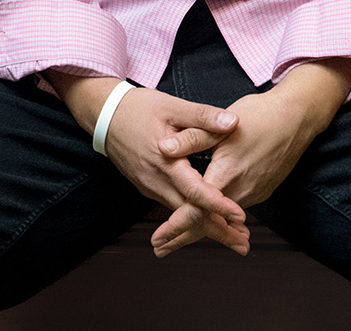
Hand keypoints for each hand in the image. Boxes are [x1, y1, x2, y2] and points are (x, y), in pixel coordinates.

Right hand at [47, 72, 248, 255]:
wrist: (106, 116)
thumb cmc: (140, 109)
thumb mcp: (173, 107)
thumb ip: (203, 116)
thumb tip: (232, 122)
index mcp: (166, 162)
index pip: (195, 192)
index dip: (218, 206)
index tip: (240, 217)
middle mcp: (157, 182)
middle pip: (190, 214)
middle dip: (217, 229)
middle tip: (244, 243)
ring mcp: (150, 187)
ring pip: (181, 214)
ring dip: (205, 225)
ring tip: (233, 235)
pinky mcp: (148, 187)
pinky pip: (172, 206)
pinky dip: (190, 216)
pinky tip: (206, 218)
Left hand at [151, 58, 350, 256]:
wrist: (297, 117)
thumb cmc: (258, 115)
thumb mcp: (221, 123)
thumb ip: (192, 138)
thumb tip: (162, 148)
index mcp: (227, 175)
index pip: (196, 211)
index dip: (174, 228)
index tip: (156, 240)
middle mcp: (242, 191)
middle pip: (208, 222)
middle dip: (182, 236)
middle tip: (159, 248)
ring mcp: (254, 193)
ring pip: (223, 218)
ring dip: (202, 226)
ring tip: (179, 236)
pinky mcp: (263, 190)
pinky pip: (237, 209)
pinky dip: (221, 217)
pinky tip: (211, 218)